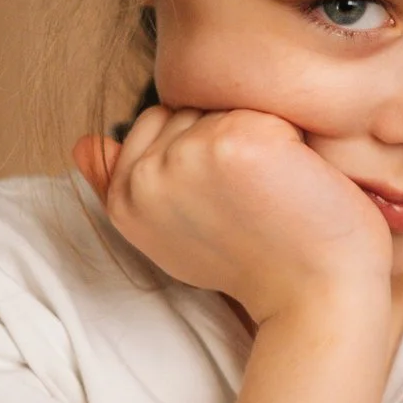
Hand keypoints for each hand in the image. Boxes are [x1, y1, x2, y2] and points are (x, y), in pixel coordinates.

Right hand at [72, 105, 391, 325]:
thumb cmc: (262, 264)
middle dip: (226, 138)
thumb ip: (127, 186)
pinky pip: (267, 109)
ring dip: (259, 135)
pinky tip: (295, 183)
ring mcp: (185, 156)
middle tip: (255, 200)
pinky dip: (293, 139)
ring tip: (273, 192)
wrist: (319, 298)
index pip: (155, 122)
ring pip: (224, 104)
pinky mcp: (232, 142)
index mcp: (125, 200)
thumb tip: (83, 142)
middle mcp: (144, 178)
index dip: (202, 150)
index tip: (229, 200)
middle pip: (188, 108)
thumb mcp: (174, 233)